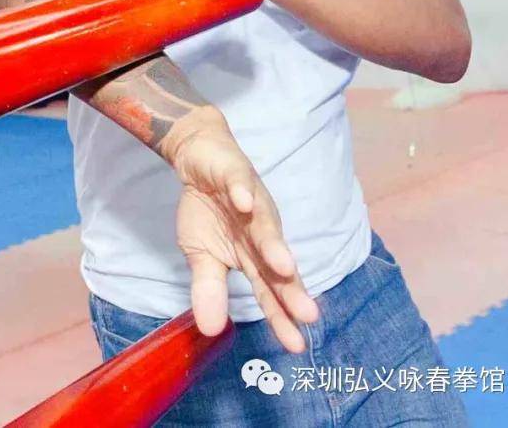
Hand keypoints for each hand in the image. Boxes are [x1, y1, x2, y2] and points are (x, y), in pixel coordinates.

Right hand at [160, 110, 318, 352]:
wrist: (200, 161)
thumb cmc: (207, 211)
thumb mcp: (200, 254)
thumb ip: (209, 289)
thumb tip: (209, 330)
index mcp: (251, 256)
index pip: (269, 292)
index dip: (281, 316)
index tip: (296, 345)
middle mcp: (260, 233)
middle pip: (277, 264)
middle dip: (292, 288)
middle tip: (308, 314)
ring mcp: (251, 203)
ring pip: (265, 225)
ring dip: (273, 244)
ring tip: (283, 266)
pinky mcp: (237, 175)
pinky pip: (240, 184)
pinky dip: (242, 193)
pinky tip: (243, 202)